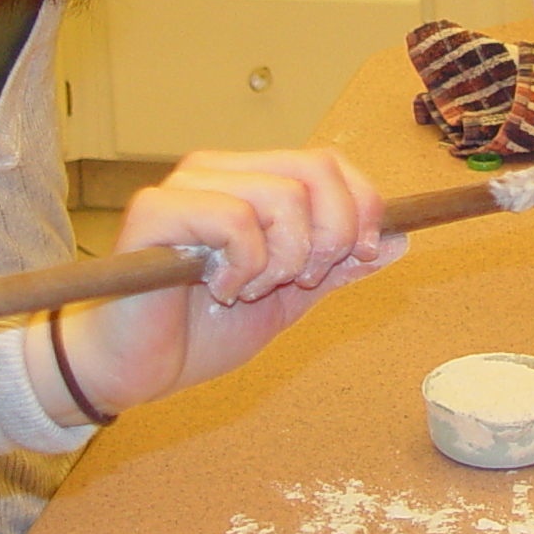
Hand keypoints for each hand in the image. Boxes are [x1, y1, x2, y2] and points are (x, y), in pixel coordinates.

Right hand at [27, 148, 404, 424]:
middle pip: (314, 168)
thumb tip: (400, 240)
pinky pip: (234, 220)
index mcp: (251, 182)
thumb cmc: (198, 332)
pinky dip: (243, 265)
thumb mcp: (287, 300)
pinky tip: (217, 288)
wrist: (133, 371)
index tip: (366, 254)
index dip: (362, 205)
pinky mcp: (156, 210)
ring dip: (282, 259)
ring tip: (248, 290)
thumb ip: (336, 267)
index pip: (328, 163)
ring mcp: (186, 187)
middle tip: (302, 278)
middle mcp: (219, 171)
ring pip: (280, 196)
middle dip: (331, 233)